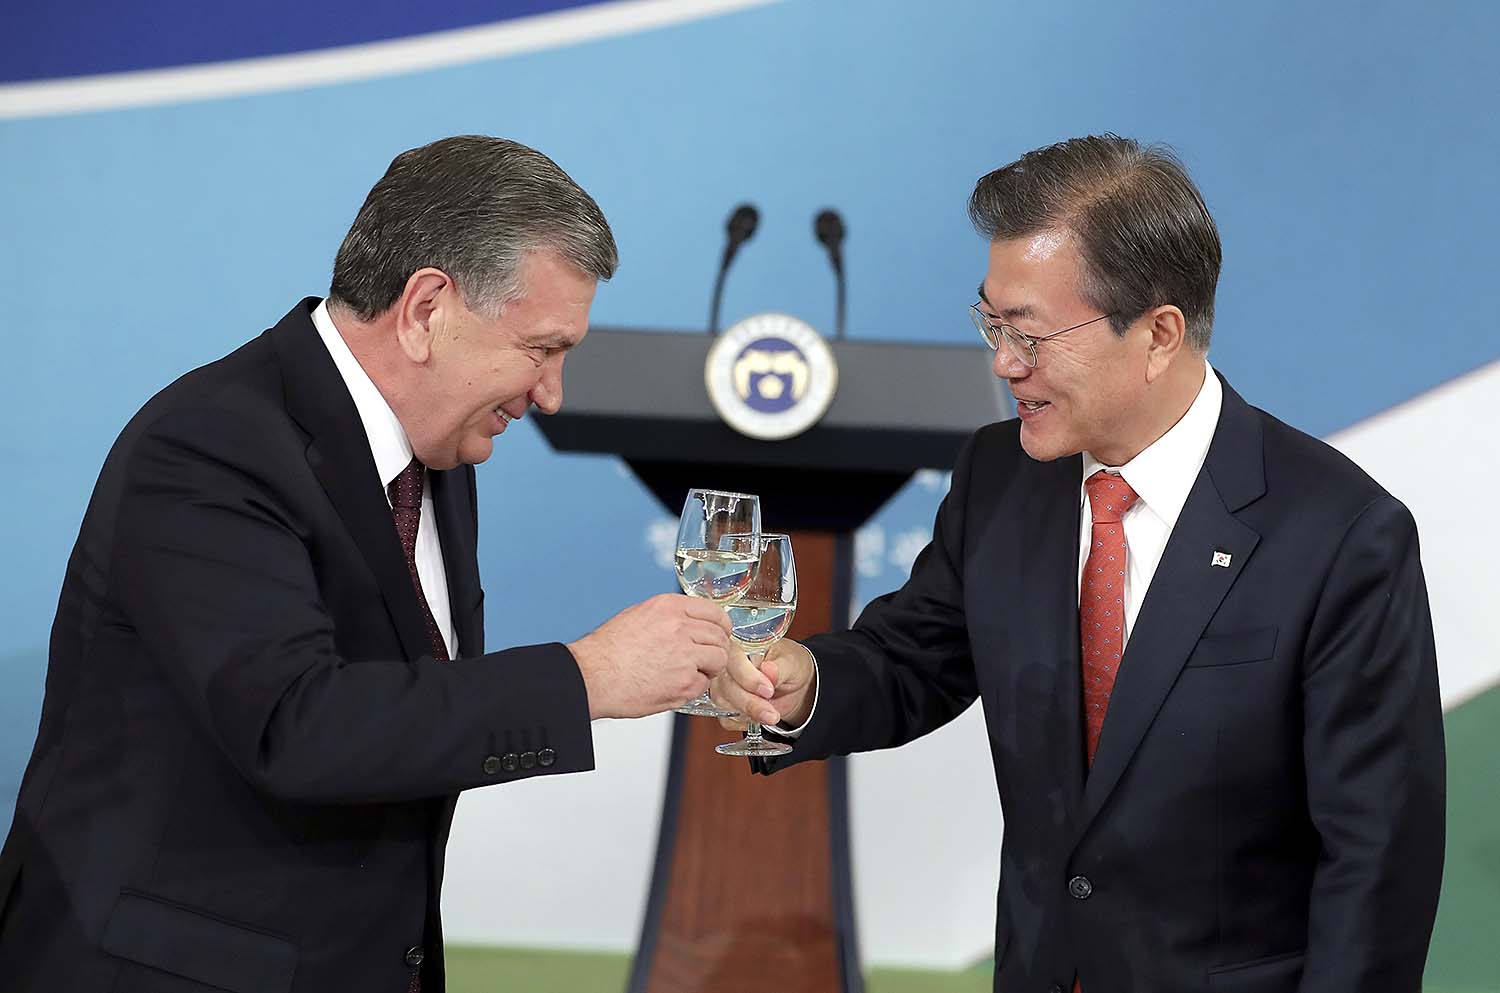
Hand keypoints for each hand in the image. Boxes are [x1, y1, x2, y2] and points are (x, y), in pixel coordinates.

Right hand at [567, 594, 733, 718]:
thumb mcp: (638, 616)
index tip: (722, 632)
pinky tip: (675, 685)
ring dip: (709, 668)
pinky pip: (704, 685)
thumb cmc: (607, 652)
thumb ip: (668, 617)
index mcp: (668, 607)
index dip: (721, 625)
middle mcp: (680, 627)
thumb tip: (690, 623)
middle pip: (719, 636)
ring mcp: (685, 655)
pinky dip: (694, 688)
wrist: (592, 677)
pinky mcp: (684, 681)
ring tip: (690, 673)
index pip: (713, 611)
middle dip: (715, 648)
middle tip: (706, 658)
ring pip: (718, 659)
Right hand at [711, 639, 816, 731]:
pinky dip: (744, 722)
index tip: (768, 690)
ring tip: (771, 715)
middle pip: (725, 684)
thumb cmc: (790, 664)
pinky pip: (726, 718)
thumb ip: (780, 667)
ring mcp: (723, 685)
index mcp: (742, 645)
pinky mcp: (725, 705)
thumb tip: (768, 670)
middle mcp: (727, 664)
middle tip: (772, 712)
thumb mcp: (792, 662)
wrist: (795, 685)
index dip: (747, 677)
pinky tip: (759, 717)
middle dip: (750, 702)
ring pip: (723, 702)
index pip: (732, 658)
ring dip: (748, 713)